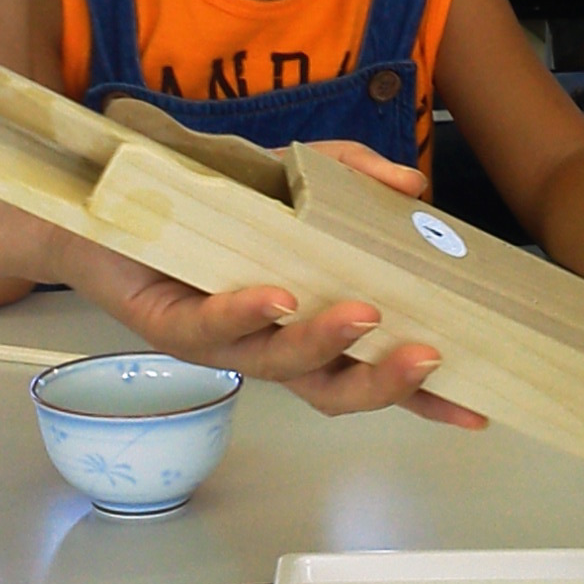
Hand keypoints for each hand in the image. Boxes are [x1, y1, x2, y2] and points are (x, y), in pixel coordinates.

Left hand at [39, 137, 483, 429]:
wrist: (106, 204)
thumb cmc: (203, 201)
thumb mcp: (289, 176)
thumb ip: (350, 176)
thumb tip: (411, 186)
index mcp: (302, 325)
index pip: (371, 372)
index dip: (422, 397)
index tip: (478, 407)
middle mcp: (264, 347)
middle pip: (332, 391)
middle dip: (384, 383)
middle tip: (430, 357)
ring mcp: (219, 342)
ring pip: (277, 362)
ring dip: (324, 342)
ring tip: (365, 315)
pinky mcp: (168, 323)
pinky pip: (213, 325)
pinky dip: (249, 311)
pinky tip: (279, 295)